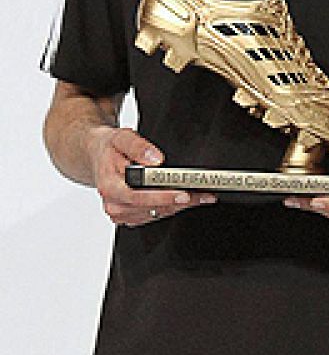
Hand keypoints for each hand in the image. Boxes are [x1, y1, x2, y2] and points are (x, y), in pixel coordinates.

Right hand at [89, 126, 213, 225]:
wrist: (97, 155)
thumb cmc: (109, 148)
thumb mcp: (120, 137)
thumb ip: (137, 146)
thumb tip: (155, 158)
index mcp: (109, 186)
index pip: (138, 196)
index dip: (164, 197)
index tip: (185, 193)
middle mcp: (114, 203)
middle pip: (152, 208)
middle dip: (180, 202)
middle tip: (205, 195)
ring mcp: (122, 213)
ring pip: (157, 214)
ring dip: (180, 206)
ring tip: (203, 196)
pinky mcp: (130, 216)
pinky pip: (155, 216)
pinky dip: (172, 208)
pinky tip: (187, 199)